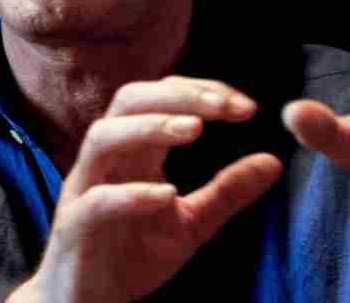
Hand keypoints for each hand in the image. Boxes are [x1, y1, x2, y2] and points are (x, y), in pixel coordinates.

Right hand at [10, 77, 282, 302]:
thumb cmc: (133, 257)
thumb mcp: (191, 224)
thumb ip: (226, 191)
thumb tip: (274, 160)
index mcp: (132, 152)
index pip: (160, 97)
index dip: (201, 92)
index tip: (247, 107)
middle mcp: (106, 161)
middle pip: (130, 100)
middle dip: (179, 96)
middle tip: (226, 106)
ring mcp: (85, 191)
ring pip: (103, 137)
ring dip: (149, 127)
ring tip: (194, 130)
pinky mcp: (74, 228)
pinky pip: (97, 201)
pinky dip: (131, 193)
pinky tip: (168, 193)